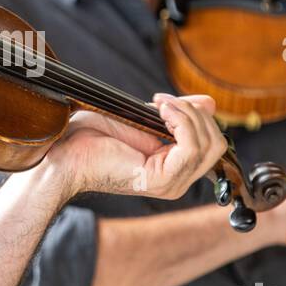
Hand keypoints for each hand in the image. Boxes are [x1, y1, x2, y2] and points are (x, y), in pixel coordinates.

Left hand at [47, 93, 226, 199]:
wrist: (68, 151)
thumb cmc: (96, 137)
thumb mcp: (146, 118)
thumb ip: (178, 115)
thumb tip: (210, 104)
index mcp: (175, 169)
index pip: (213, 143)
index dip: (198, 115)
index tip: (167, 101)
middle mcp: (178, 181)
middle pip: (217, 144)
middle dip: (195, 113)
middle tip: (163, 103)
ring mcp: (172, 184)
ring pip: (208, 144)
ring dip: (186, 114)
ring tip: (159, 106)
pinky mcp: (162, 181)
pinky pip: (191, 148)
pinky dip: (181, 122)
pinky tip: (160, 112)